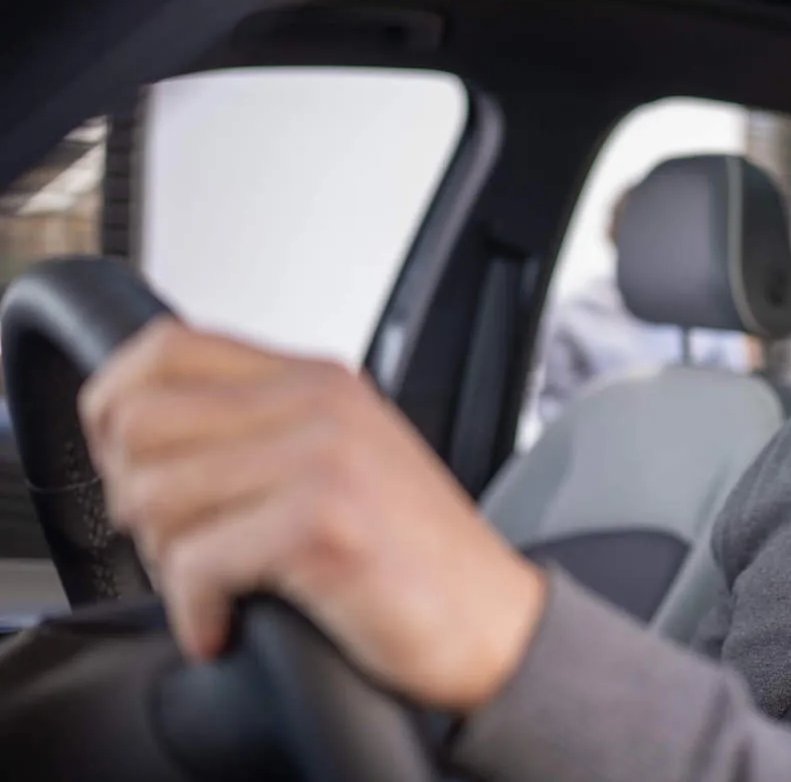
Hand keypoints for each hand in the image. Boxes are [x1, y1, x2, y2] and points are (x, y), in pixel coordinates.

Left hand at [78, 317, 546, 711]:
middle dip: (137, 498)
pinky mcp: (322, 525)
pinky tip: (229, 624)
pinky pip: (195, 564)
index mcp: (318, 379)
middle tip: (183, 541)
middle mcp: (319, 405)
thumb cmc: (416, 555)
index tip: (128, 463)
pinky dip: (197, 613)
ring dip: (169, 560)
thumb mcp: (343, 458)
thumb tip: (140, 436)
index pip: (164, 347)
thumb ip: (261, 428)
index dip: (115, 406)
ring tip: (220, 583)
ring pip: (155, 495)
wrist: (494, 621)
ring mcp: (323, 459)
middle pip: (140, 423)